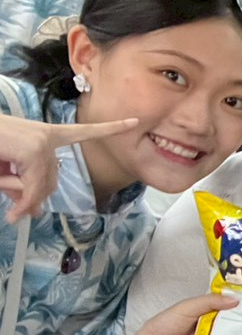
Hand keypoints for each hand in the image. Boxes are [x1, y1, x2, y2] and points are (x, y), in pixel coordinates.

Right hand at [0, 114, 138, 221]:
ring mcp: (42, 141)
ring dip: (18, 195)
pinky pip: (32, 186)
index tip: (135, 121)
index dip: (110, 127)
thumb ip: (22, 187)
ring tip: (1, 181)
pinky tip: (15, 213)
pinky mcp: (33, 149)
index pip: (83, 132)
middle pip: (52, 180)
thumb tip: (35, 211)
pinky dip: (21, 200)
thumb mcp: (6, 171)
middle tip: (17, 213)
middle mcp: (48, 135)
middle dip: (31, 199)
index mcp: (47, 135)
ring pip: (41, 186)